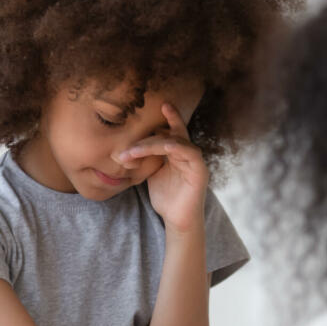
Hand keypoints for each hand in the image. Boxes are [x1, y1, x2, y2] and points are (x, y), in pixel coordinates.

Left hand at [115, 103, 208, 233]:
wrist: (178, 221)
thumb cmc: (165, 198)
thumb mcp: (151, 174)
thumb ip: (146, 159)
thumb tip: (126, 148)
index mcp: (177, 153)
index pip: (172, 131)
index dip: (167, 117)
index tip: (160, 104)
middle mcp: (188, 154)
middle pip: (171, 133)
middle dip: (148, 135)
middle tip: (128, 142)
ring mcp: (195, 162)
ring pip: (175, 142)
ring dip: (152, 145)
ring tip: (132, 152)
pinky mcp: (200, 171)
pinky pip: (190, 153)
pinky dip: (176, 147)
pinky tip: (164, 147)